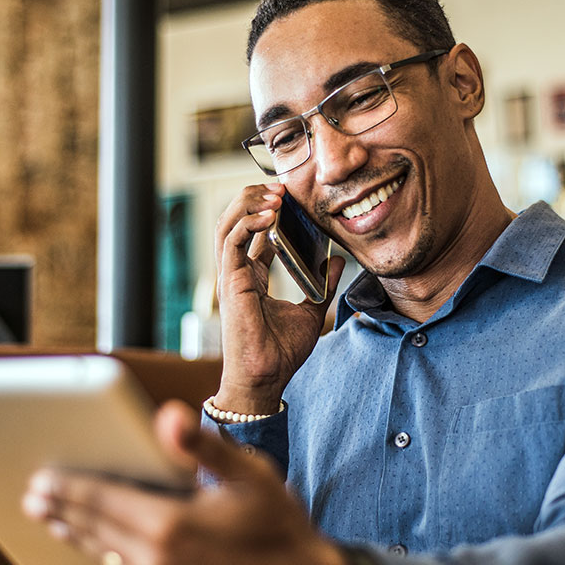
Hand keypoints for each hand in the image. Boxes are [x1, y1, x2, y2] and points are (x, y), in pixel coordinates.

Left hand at [22, 400, 348, 564]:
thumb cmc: (279, 526)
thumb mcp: (248, 474)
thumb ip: (201, 446)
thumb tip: (167, 414)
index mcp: (169, 524)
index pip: (100, 500)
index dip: (67, 487)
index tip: (41, 477)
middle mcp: (155, 562)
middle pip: (92, 530)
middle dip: (61, 510)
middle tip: (34, 496)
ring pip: (102, 556)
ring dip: (75, 535)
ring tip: (53, 520)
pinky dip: (103, 556)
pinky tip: (98, 548)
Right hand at [213, 182, 345, 413]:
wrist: (267, 378)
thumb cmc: (281, 353)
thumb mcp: (311, 310)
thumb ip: (321, 284)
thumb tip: (337, 262)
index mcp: (252, 276)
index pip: (253, 231)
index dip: (268, 209)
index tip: (290, 196)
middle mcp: (238, 272)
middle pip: (236, 220)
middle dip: (256, 197)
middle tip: (283, 187)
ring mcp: (230, 276)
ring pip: (227, 223)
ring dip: (249, 203)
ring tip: (275, 194)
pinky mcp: (229, 282)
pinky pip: (231, 240)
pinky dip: (247, 221)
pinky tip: (269, 214)